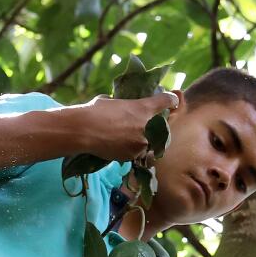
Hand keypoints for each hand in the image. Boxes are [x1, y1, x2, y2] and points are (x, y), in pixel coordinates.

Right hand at [64, 90, 179, 162]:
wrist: (83, 131)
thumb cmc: (94, 111)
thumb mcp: (112, 101)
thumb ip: (123, 104)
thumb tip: (123, 106)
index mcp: (143, 108)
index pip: (167, 101)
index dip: (171, 100)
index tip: (172, 102)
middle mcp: (147, 126)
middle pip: (161, 127)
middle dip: (156, 126)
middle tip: (144, 126)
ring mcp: (141, 143)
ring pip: (150, 143)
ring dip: (143, 141)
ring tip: (128, 138)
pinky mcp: (132, 156)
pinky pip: (138, 154)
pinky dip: (132, 150)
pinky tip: (120, 146)